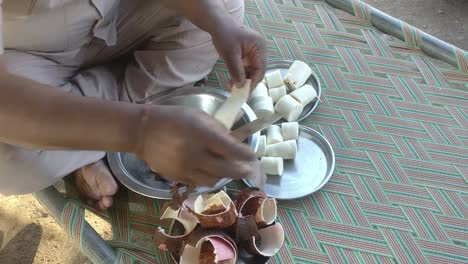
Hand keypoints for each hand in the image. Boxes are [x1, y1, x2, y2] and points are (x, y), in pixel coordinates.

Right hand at [136, 106, 256, 186]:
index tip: (253, 155)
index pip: (232, 150)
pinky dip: (208, 179)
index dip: (246, 155)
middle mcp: (194, 155)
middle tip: (249, 169)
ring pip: (213, 181)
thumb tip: (235, 141)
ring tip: (228, 169)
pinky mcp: (177, 178)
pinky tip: (211, 171)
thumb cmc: (173, 118)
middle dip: (241, 171)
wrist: (142, 131)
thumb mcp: (198, 116)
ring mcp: (185, 169)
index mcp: (201, 135)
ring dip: (224, 176)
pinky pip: (199, 183)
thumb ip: (218, 129)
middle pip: (226, 171)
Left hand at [212, 22, 266, 88]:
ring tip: (231, 87)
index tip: (244, 92)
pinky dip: (239, 74)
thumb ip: (236, 71)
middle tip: (236, 91)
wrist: (217, 24)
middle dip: (247, 82)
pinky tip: (231, 81)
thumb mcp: (230, 54)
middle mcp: (260, 51)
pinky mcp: (247, 55)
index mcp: (260, 48)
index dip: (253, 82)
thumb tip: (240, 86)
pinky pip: (245, 68)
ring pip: (251, 71)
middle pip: (257, 71)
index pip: (260, 69)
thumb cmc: (225, 35)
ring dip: (242, 79)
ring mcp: (253, 53)